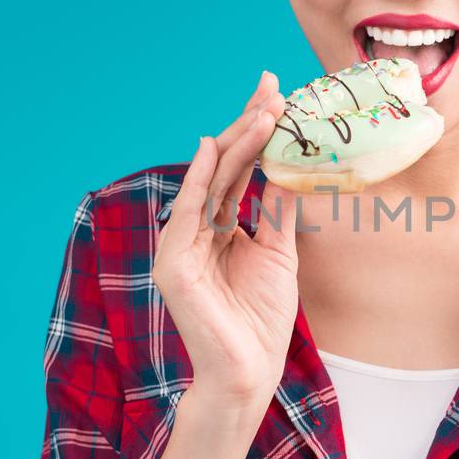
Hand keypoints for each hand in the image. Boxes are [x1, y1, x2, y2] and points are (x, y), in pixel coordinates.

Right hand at [151, 70, 299, 403]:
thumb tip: (286, 163)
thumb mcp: (277, 251)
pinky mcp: (172, 263)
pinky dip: (199, 178)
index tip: (277, 95)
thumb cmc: (261, 319)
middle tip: (272, 87)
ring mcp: (181, 245)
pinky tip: (213, 148)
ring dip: (237, 143)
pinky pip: (187, 211)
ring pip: (209, 180)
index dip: (256, 133)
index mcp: (219, 227)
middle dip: (247, 125)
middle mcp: (196, 229)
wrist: (249, 370)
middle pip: (223, 166)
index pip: (238, 169)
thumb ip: (274, 209)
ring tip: (265, 111)